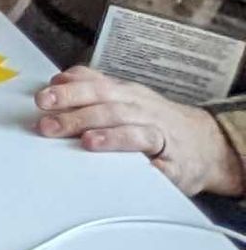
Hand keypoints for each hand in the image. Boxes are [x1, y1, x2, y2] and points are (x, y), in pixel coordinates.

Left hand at [35, 67, 245, 195]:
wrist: (206, 144)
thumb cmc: (154, 120)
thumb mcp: (125, 97)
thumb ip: (92, 87)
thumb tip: (58, 81)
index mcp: (127, 94)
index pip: (97, 88)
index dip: (70, 93)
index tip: (42, 99)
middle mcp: (143, 111)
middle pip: (110, 109)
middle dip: (78, 116)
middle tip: (49, 126)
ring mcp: (161, 136)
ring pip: (136, 132)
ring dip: (111, 137)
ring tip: (88, 142)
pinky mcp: (176, 164)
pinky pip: (164, 164)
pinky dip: (151, 166)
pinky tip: (138, 168)